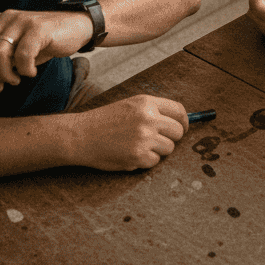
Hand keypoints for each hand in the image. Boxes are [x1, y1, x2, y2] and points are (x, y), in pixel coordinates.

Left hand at [0, 9, 92, 95]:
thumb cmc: (42, 44)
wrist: (76, 27)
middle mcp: (4, 18)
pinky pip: (23, 53)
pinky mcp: (39, 28)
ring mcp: (21, 21)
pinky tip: (31, 72)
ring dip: (3, 74)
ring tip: (15, 80)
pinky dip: (24, 69)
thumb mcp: (12, 57)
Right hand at [72, 94, 187, 170]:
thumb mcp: (130, 106)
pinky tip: (130, 154)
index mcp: (147, 103)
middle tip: (156, 140)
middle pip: (178, 132)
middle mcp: (148, 119)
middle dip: (170, 138)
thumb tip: (179, 122)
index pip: (179, 111)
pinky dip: (145, 161)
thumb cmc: (105, 121)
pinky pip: (155, 161)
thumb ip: (154, 111)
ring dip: (157, 150)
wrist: (81, 135)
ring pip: (169, 148)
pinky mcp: (138, 156)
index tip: (182, 129)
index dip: (184, 122)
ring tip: (138, 146)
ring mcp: (144, 138)